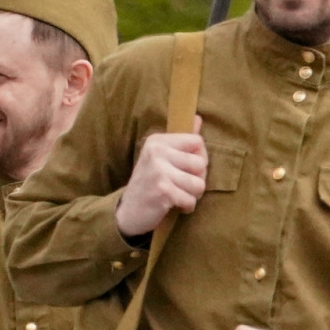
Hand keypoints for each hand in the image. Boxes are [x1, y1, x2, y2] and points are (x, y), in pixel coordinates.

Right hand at [115, 117, 207, 236]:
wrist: (128, 212)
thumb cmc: (150, 183)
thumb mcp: (161, 157)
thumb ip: (181, 139)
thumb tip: (197, 117)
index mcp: (158, 141)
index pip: (197, 142)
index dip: (199, 157)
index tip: (188, 168)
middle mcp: (157, 152)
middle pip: (201, 163)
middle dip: (198, 179)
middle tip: (184, 185)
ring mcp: (159, 171)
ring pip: (199, 184)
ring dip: (193, 195)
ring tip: (180, 195)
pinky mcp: (163, 191)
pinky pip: (191, 200)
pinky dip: (186, 207)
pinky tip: (175, 206)